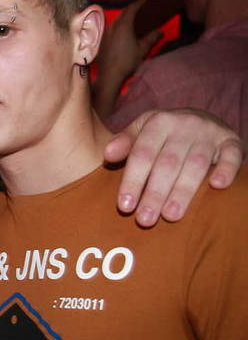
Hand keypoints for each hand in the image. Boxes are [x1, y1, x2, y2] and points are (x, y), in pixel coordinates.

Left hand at [92, 0, 163, 117]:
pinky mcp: (101, 41)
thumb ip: (152, 38)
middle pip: (122, 14)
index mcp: (123, 26)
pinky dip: (118, 26)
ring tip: (132, 20)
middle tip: (139, 9)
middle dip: (131, 9)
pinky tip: (122, 33)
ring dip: (124, 18)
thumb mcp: (143, 49)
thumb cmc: (127, 62)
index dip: (138, 3)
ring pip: (115, 21)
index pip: (131, 9)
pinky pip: (111, 29)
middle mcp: (112, 27)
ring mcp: (105, 34)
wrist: (109, 75)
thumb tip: (159, 32)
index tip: (144, 0)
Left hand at [104, 108, 245, 225]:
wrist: (201, 119)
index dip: (132, 181)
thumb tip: (107, 155)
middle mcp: (185, 124)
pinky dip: (226, 170)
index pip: (142, 155)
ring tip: (171, 216)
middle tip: (145, 220)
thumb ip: (125, 143)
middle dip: (155, 193)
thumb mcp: (141, 132)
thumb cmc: (164, 134)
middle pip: (167, 163)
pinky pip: (231, 155)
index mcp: (158, 122)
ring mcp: (210, 132)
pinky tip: (217, 186)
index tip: (125, 207)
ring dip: (183, 191)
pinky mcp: (232, 141)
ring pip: (196, 164)